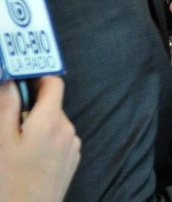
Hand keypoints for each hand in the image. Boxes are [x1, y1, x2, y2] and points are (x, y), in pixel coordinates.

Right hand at [0, 77, 80, 201]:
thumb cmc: (9, 183)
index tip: (18, 84)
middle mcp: (67, 130)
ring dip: (36, 125)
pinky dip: (44, 140)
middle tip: (8, 122)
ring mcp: (72, 147)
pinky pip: (58, 140)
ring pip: (54, 123)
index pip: (53, 83)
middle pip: (51, 104)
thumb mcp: (0, 140)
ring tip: (15, 146)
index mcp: (51, 121)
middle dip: (30, 107)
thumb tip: (9, 79)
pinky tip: (27, 159)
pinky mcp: (71, 160)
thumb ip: (7, 105)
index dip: (35, 79)